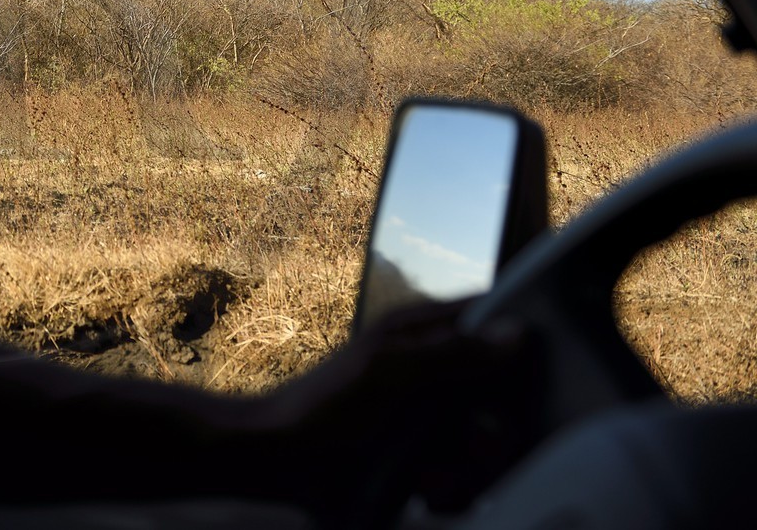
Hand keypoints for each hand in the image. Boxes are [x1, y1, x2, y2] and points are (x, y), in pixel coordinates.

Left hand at [266, 298, 537, 527]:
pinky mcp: (424, 457)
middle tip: (471, 445)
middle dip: (492, 427)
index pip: (489, 317)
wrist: (279, 461)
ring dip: (467, 466)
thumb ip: (451, 353)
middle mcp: (433, 371)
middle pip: (501, 390)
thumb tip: (516, 332)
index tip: (529, 377)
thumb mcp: (388, 371)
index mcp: (423, 334)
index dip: (520, 341)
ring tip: (430, 475)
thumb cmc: (322, 404)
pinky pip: (464, 476)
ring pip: (486, 439)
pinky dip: (449, 489)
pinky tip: (423, 491)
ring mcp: (430, 416)